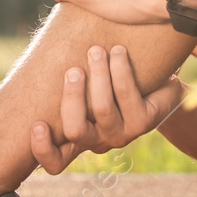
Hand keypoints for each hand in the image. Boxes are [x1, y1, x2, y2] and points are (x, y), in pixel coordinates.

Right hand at [30, 44, 185, 174]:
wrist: (158, 87)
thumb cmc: (110, 82)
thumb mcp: (85, 85)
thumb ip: (64, 77)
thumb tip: (41, 34)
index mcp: (77, 138)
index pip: (55, 162)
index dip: (42, 149)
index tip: (37, 123)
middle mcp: (97, 141)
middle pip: (76, 131)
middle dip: (72, 97)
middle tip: (74, 70)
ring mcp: (121, 134)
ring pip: (102, 110)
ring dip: (98, 76)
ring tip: (97, 50)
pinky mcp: (143, 123)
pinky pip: (127, 95)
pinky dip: (120, 70)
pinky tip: (118, 51)